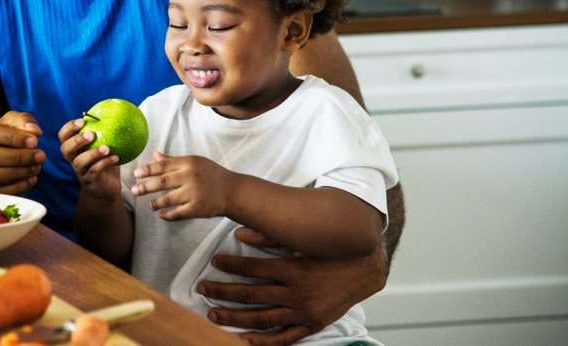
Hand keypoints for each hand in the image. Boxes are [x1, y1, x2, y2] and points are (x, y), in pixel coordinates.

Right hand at [0, 110, 45, 193]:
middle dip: (18, 157)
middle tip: (40, 156)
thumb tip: (34, 131)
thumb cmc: (1, 133)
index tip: (35, 141)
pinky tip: (31, 180)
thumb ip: (23, 121)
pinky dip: (14, 187)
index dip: (13, 138)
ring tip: (36, 167)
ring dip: (17, 173)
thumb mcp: (11, 121)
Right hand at [58, 118, 121, 201]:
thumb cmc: (104, 162)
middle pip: (65, 149)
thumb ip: (103, 131)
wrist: (106, 188)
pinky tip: (116, 158)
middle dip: (76, 140)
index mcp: (74, 148)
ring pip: (79, 162)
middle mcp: (73, 159)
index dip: (69, 128)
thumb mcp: (103, 145)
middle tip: (91, 135)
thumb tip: (111, 110)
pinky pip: (94, 172)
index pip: (63, 136)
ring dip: (92, 154)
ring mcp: (80, 171)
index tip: (82, 121)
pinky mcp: (90, 181)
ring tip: (107, 148)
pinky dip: (105, 163)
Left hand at [130, 152, 235, 219]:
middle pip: (162, 182)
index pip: (163, 166)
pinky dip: (168, 215)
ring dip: (156, 203)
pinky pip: (177, 213)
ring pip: (167, 199)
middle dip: (145, 186)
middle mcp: (190, 177)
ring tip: (150, 205)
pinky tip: (161, 215)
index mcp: (189, 163)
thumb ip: (174, 160)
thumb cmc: (212, 175)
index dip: (147, 170)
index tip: (136, 173)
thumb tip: (155, 155)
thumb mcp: (195, 162)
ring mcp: (194, 193)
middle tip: (134, 190)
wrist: (233, 191)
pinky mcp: (197, 208)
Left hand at [197, 227, 387, 345]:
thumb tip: (240, 231)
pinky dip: (263, 341)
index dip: (231, 264)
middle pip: (251, 295)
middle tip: (202, 288)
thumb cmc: (331, 251)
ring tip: (212, 313)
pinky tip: (243, 339)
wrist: (365, 269)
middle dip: (223, 292)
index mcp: (294, 268)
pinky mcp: (312, 324)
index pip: (253, 268)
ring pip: (262, 318)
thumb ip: (271, 236)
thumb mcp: (303, 240)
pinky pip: (284, 337)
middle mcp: (297, 292)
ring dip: (234, 317)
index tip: (214, 261)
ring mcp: (304, 312)